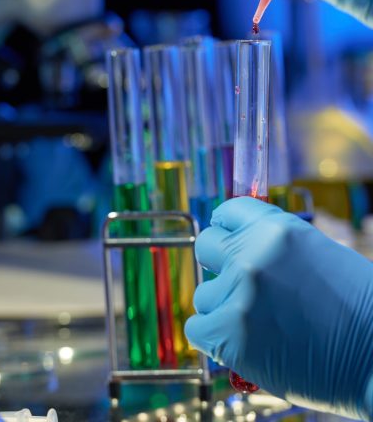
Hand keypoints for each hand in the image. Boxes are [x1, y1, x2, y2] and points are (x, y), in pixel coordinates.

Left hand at [185, 197, 372, 419]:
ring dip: (222, 307)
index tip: (228, 240)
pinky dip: (214, 337)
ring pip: (204, 294)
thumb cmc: (356, 307)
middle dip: (219, 263)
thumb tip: (241, 244)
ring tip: (257, 322)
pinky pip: (197, 328)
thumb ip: (273, 245)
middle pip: (206, 245)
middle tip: (239, 284)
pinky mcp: (230, 335)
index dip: (227, 228)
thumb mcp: (316, 252)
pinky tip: (240, 341)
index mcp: (276, 228)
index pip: (227, 213)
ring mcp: (239, 294)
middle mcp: (252, 255)